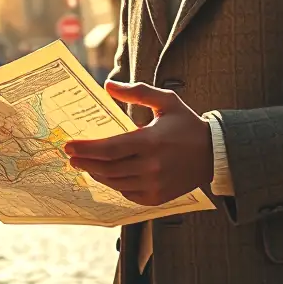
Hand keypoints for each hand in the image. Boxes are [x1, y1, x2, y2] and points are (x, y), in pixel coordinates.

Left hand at [64, 81, 213, 205]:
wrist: (213, 154)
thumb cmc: (187, 125)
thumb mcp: (166, 100)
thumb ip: (137, 91)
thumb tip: (108, 86)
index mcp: (150, 141)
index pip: (109, 148)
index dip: (85, 148)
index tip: (68, 146)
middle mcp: (151, 166)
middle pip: (107, 168)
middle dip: (85, 162)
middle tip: (71, 157)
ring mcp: (154, 184)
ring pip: (115, 182)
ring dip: (97, 174)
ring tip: (86, 164)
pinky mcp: (157, 197)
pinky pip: (127, 193)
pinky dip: (115, 184)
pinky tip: (109, 175)